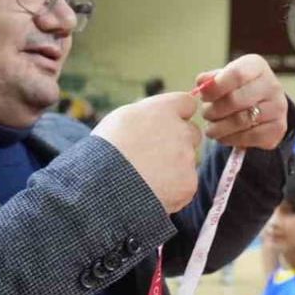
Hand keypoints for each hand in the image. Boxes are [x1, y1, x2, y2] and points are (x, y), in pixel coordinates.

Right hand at [93, 92, 201, 212]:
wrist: (102, 185)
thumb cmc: (105, 150)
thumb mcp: (121, 119)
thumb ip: (147, 115)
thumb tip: (158, 117)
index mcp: (163, 110)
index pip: (187, 103)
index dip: (178, 115)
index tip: (168, 125)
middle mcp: (180, 130)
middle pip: (192, 133)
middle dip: (180, 142)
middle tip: (155, 156)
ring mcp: (187, 158)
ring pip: (187, 161)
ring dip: (174, 168)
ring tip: (146, 177)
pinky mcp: (189, 183)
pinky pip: (185, 184)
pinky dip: (173, 190)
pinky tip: (153, 191)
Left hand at [194, 54, 287, 149]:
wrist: (264, 106)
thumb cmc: (238, 89)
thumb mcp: (225, 78)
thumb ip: (211, 80)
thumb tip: (201, 82)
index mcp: (257, 66)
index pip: (236, 75)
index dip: (215, 88)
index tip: (203, 96)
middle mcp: (272, 85)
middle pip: (235, 100)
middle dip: (214, 111)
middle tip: (206, 114)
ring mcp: (278, 108)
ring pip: (241, 121)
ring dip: (219, 128)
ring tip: (211, 128)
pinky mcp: (278, 128)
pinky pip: (249, 137)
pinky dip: (231, 139)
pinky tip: (223, 136)